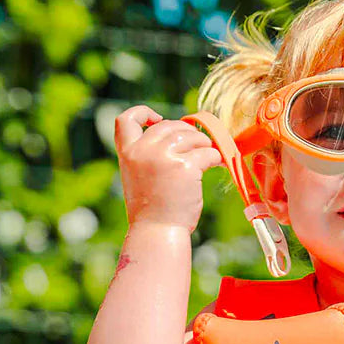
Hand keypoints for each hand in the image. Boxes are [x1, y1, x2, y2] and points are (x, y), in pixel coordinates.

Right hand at [114, 106, 223, 232]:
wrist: (157, 231)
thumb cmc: (151, 209)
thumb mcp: (138, 176)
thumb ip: (149, 155)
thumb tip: (178, 135)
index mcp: (128, 153)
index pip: (126, 119)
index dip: (142, 112)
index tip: (157, 119)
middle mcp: (144, 151)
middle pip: (169, 126)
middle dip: (186, 132)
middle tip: (197, 144)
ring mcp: (165, 157)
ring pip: (192, 136)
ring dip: (204, 143)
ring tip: (208, 154)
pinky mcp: (187, 167)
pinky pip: (207, 153)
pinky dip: (215, 157)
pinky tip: (217, 164)